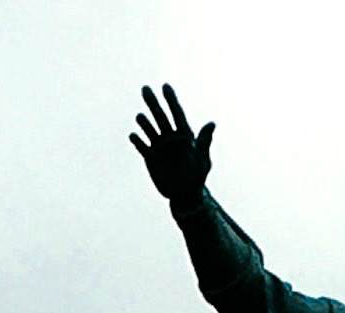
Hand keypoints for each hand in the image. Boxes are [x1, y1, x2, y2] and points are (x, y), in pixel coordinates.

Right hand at [131, 83, 213, 202]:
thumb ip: (204, 141)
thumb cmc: (197, 176)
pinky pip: (142, 146)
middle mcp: (170, 137)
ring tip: (140, 117)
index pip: (176, 112)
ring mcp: (159, 146)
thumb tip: (212, 123)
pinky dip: (137, 140)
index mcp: (184, 134)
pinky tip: (133, 135)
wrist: (184, 194)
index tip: (165, 86)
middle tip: (145, 88)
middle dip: (153, 102)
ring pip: (150, 129)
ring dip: (144, 122)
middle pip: (160, 116)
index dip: (171, 99)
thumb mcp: (202, 159)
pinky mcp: (150, 157)